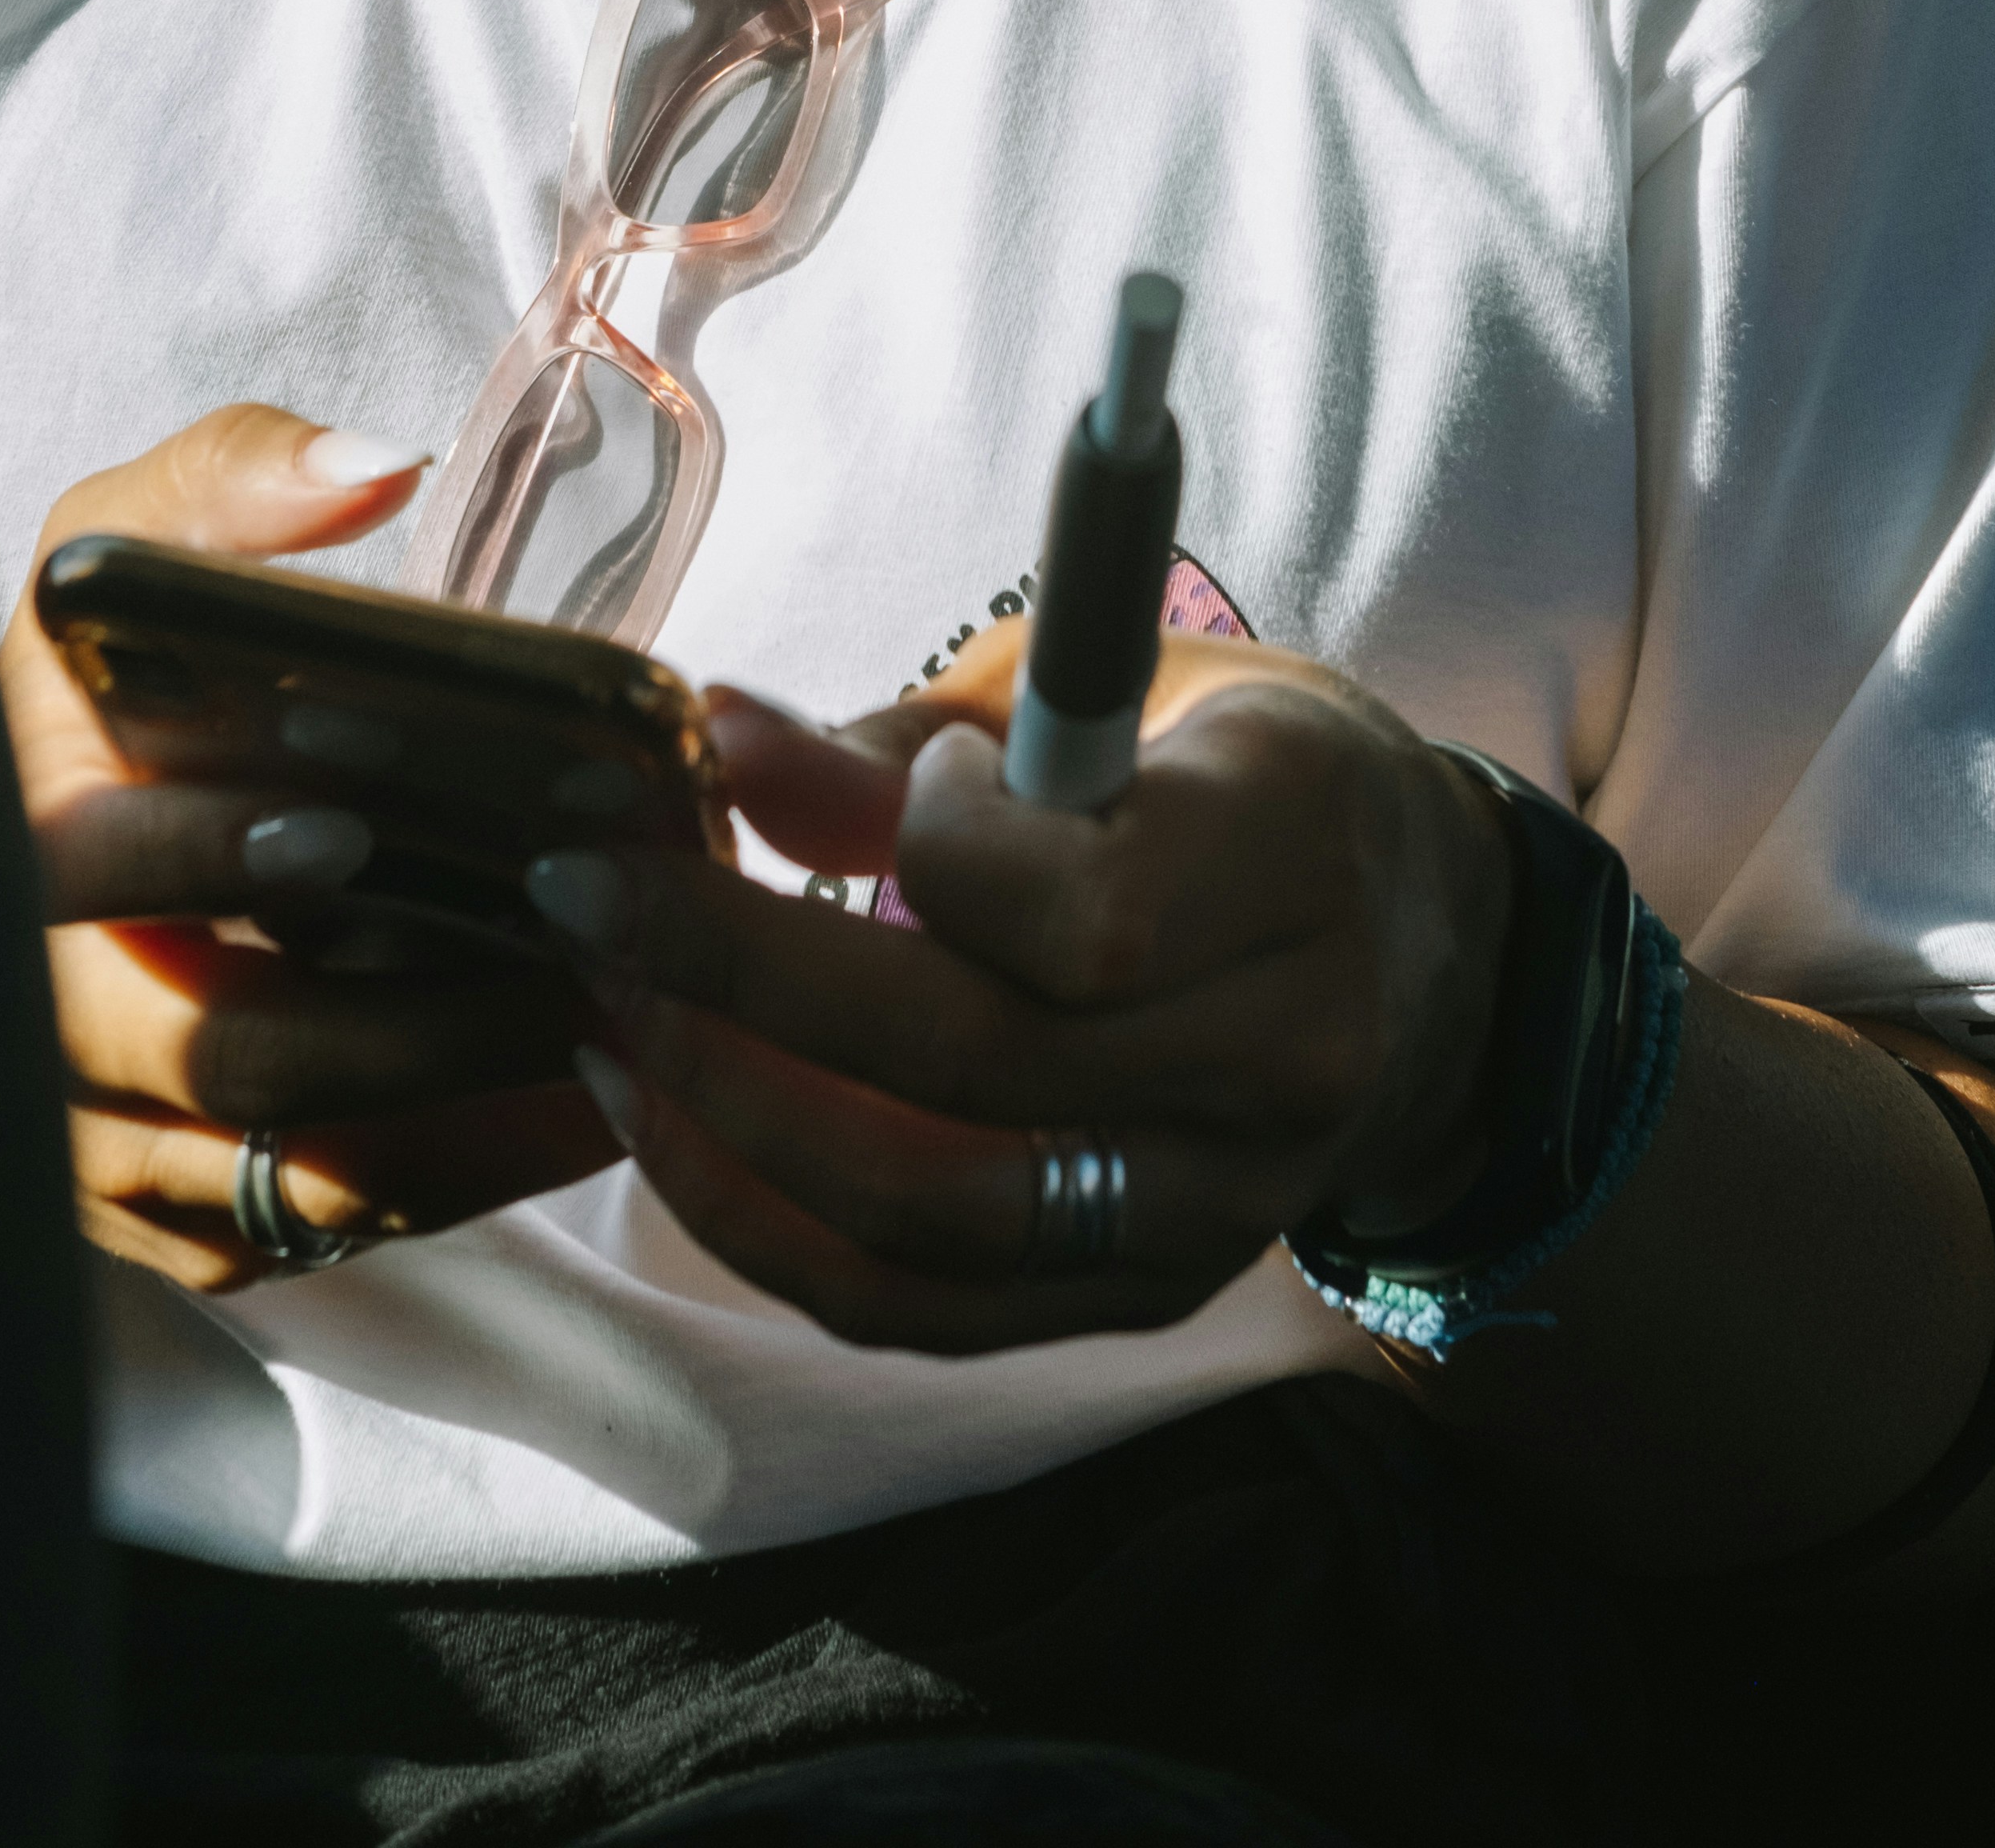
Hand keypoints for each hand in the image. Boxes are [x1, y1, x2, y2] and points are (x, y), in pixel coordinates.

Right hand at [3, 405, 617, 1289]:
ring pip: (294, 1165)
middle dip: (403, 1015)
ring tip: (615, 1015)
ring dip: (462, 1101)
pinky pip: (331, 1227)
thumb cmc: (116, 663)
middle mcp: (39, 1016)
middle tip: (565, 950)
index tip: (344, 831)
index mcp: (7, 833)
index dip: (200, 856)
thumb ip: (231, 482)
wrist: (87, 802)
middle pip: (219, 1055)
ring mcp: (104, 1143)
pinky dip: (466, 1173)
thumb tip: (365, 473)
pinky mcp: (186, 1219)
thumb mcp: (136, 535)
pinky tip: (590, 1098)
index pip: (79, 873)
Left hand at [526, 621, 1512, 1352]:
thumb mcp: (1112, 690)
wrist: (1411, 943)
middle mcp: (1281, 1056)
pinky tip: (683, 1128)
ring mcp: (1220, 1202)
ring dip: (729, 1126)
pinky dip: (780, 1230)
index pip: (1073, 915)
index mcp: (1292, 858)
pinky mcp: (1154, 1292)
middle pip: (967, 1070)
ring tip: (609, 1023)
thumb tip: (710, 737)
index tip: (798, 768)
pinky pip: (931, 1305)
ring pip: (932, 1217)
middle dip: (733, 985)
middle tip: (583, 899)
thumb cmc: (1228, 773)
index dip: (910, 842)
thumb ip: (914, 741)